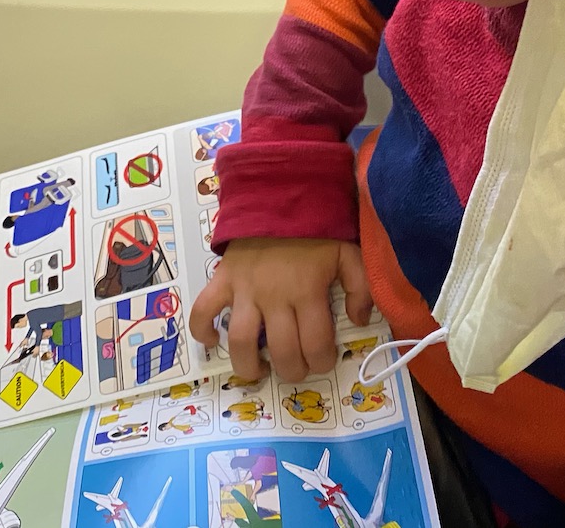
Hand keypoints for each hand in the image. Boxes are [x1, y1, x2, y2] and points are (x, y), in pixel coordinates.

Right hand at [191, 238, 372, 382]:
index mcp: (307, 291)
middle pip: (282, 350)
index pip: (316, 343)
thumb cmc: (316, 229)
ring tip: (259, 370)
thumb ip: (361, 287)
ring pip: (240, 340)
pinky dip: (202, 330)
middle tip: (297, 367)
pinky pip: (204, 309)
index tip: (324, 360)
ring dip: (248, 365)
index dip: (323, 361)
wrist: (279, 195)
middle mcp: (274, 296)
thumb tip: (358, 321)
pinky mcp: (223, 280)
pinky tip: (212, 342)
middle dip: (293, 370)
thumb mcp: (348, 253)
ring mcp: (244, 290)